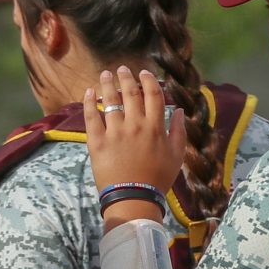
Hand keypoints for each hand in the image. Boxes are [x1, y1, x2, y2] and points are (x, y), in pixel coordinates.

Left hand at [84, 66, 186, 215]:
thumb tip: (179, 111)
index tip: (144, 73)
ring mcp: (115, 131)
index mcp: (155, 126)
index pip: (152, 94)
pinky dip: (89, 102)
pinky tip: (89, 92)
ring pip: (110, 100)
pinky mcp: (97, 141)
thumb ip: (178, 132)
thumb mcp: (176, 156)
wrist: (133, 199)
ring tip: (105, 75)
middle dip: (126, 77)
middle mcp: (135, 124)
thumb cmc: (157, 179)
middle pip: (130, 93)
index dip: (148, 80)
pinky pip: (91, 116)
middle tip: (121, 69)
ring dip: (107, 84)